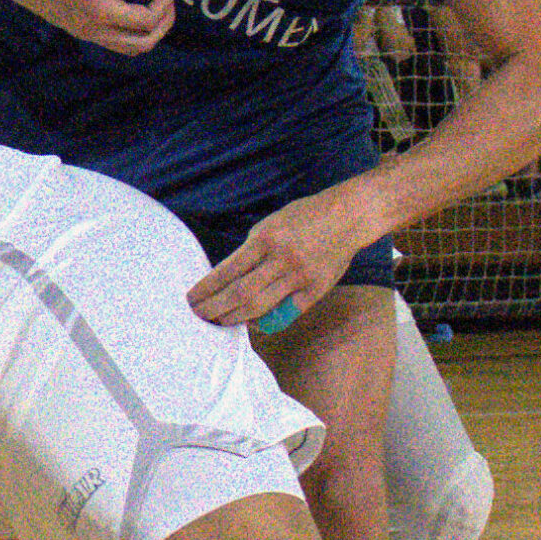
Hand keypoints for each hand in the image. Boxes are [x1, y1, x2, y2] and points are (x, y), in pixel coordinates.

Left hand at [189, 188, 372, 327]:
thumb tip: (229, 277)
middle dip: (214, 308)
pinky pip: (285, 313)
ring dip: (234, 318)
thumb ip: (253, 249)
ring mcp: (299, 276)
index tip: (192, 299)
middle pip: (239, 293)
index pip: (227, 270)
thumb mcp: (272, 223)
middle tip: (199, 316)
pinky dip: (265, 321)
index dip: (207, 288)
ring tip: (219, 322)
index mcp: (265, 239)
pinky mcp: (315, 289)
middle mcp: (281, 259)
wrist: (348, 217)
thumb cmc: (305, 217)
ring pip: (259, 306)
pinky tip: (251, 323)